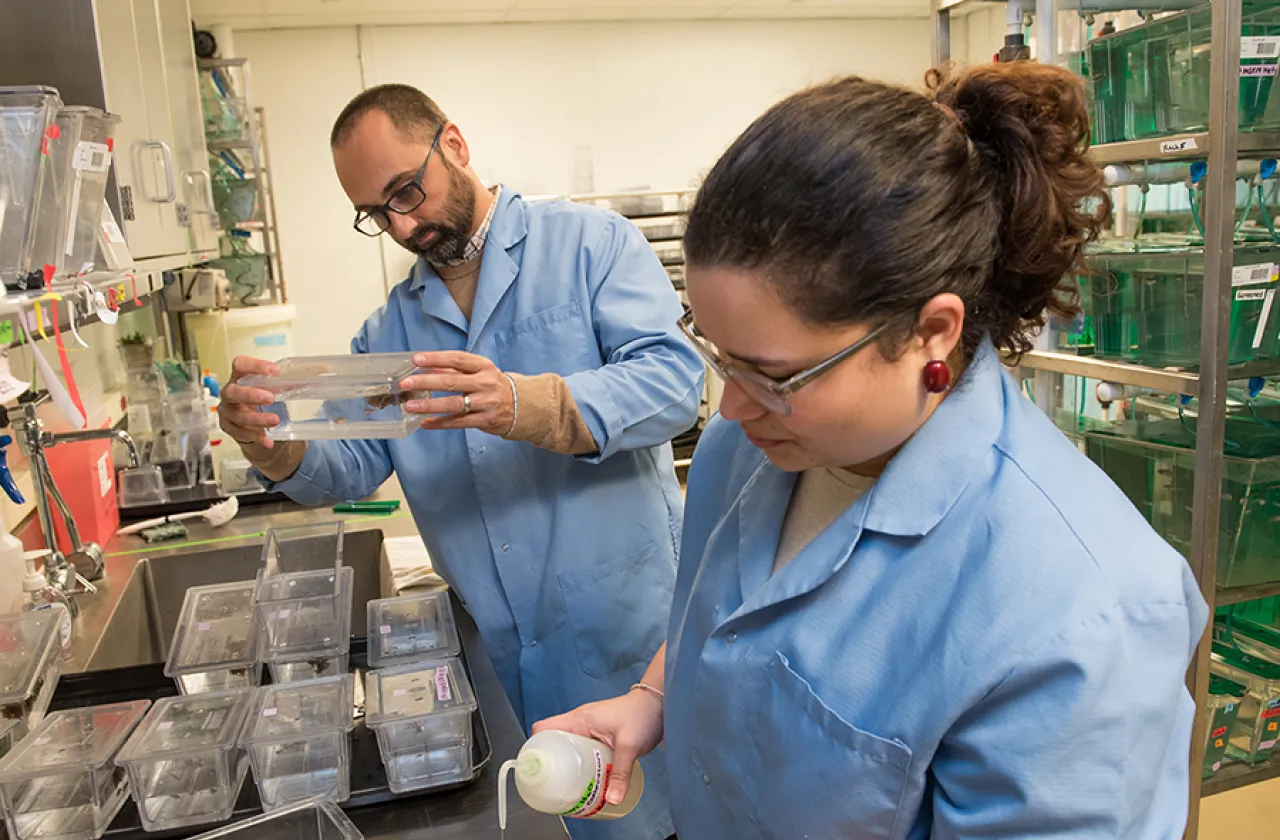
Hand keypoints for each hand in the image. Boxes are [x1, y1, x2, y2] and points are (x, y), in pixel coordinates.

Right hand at [218, 356, 281, 448]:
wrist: (251, 421)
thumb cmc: (261, 397)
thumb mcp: (273, 388)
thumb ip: (289, 382)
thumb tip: (317, 373)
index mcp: (239, 376)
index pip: (240, 365)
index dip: (255, 366)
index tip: (275, 371)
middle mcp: (229, 392)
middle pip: (233, 391)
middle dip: (250, 395)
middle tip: (270, 398)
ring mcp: (227, 411)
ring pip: (238, 415)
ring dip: (257, 419)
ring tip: (275, 420)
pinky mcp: (229, 427)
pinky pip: (240, 433)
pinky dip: (256, 436)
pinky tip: (268, 441)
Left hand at [400, 351, 514, 436]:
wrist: (523, 406)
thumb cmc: (494, 386)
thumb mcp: (480, 373)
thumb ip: (455, 369)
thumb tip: (427, 367)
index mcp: (484, 366)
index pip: (457, 359)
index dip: (435, 358)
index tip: (416, 359)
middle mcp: (486, 383)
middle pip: (452, 381)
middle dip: (426, 382)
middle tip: (406, 384)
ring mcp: (486, 403)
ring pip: (454, 404)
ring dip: (430, 406)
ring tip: (410, 406)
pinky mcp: (486, 421)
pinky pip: (459, 422)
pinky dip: (440, 423)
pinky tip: (425, 423)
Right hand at [533, 689, 662, 806]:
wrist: (659, 703)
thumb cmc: (642, 715)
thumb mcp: (630, 746)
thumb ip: (620, 774)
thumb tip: (611, 800)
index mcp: (579, 720)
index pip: (543, 729)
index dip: (535, 747)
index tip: (537, 768)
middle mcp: (579, 723)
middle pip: (552, 741)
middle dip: (552, 763)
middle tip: (556, 784)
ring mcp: (589, 728)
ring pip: (567, 747)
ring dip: (568, 764)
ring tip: (571, 785)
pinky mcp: (598, 735)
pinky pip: (581, 749)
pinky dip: (581, 763)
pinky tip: (589, 778)